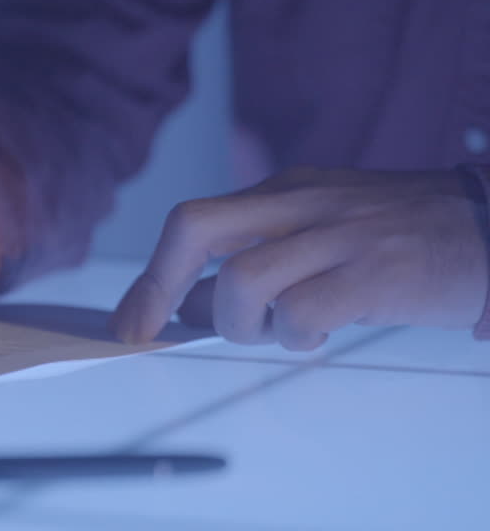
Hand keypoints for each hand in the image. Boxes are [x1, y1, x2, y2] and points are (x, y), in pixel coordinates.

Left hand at [111, 167, 489, 349]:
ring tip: (277, 332)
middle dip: (159, 286)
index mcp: (284, 193)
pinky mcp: (375, 273)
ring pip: (243, 281)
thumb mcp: (321, 234)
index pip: (191, 222)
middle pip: (195, 228)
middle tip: (150, 331)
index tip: (128, 320)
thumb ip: (257, 262)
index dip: (151, 275)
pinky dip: (295, 337)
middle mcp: (301, 203)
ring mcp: (338, 234)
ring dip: (242, 324)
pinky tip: (317, 335)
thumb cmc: (403, 239)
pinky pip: (301, 313)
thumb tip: (189, 310)